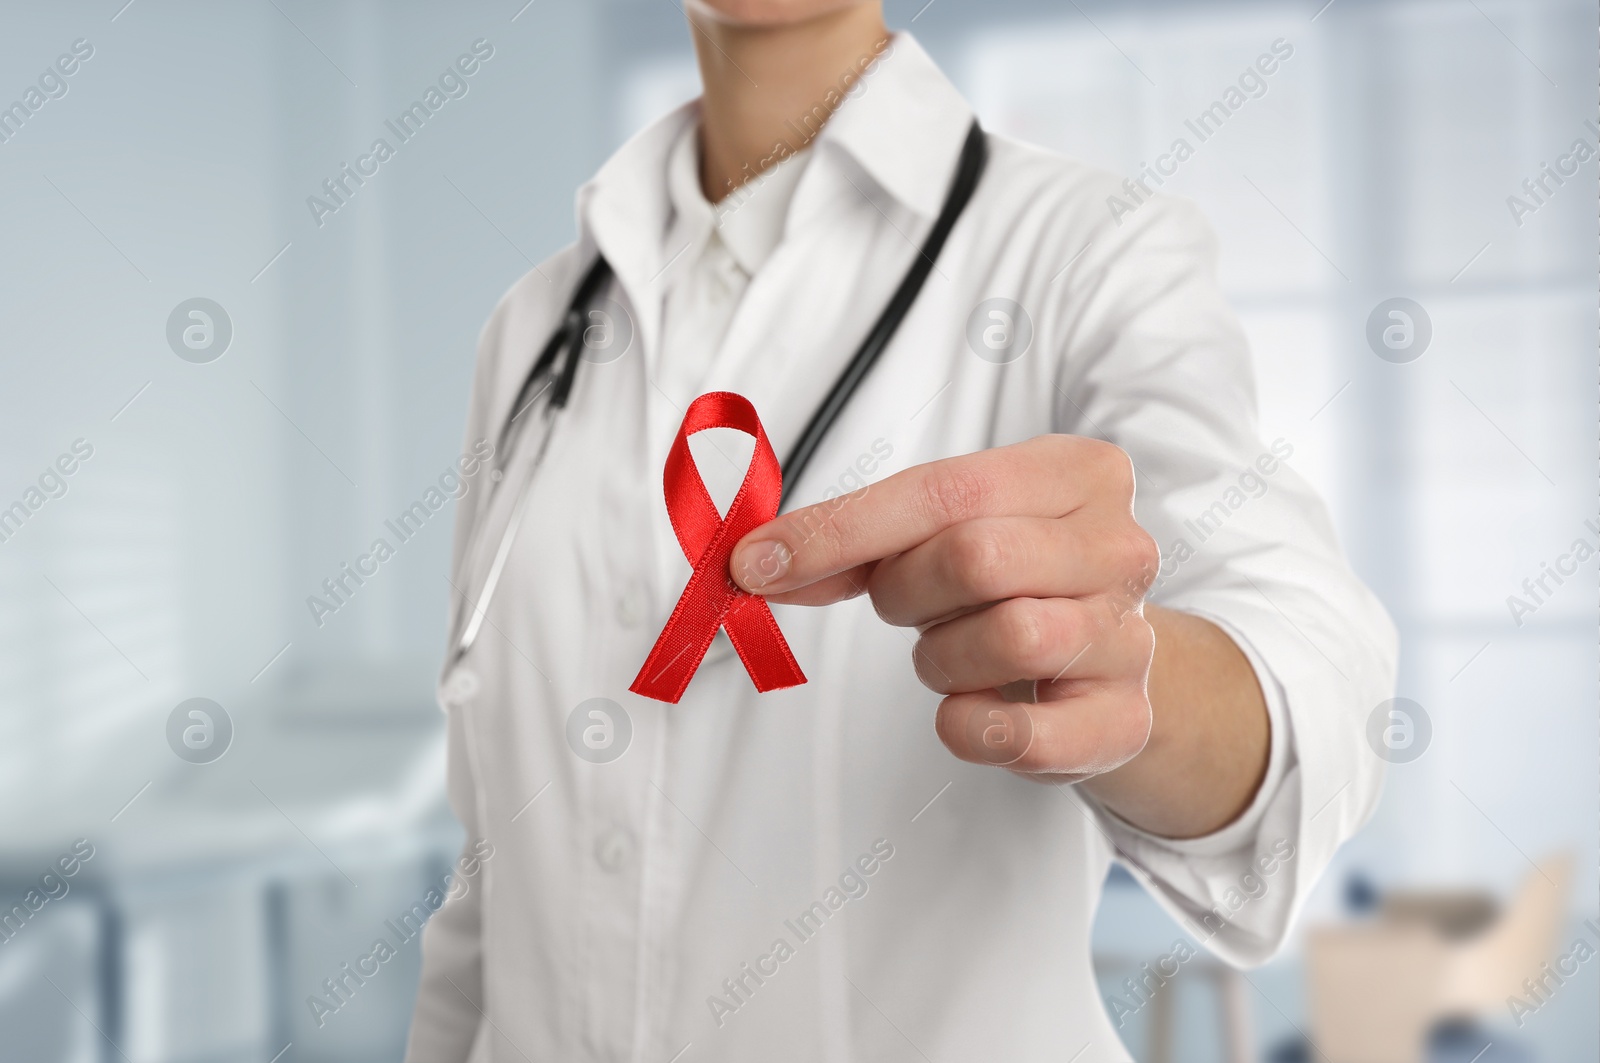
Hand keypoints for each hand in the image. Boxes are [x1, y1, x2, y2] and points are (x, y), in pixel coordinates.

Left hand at [730, 435, 1160, 778]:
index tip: (756, 563)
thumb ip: (856, 537)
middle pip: (977, 557)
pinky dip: (970, 727)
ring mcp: (1130, 635)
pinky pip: (1022, 734)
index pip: (944, 490)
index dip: (839, 530)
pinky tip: (970, 709)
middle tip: (909, 607)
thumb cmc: (1014, 578)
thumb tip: (758, 561)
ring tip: (955, 653)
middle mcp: (1119, 547)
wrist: (1106, 660)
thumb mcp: (943, 530)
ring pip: (1010, 637)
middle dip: (908, 592)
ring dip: (944, 659)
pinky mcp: (1123, 719)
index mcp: (1077, 473)